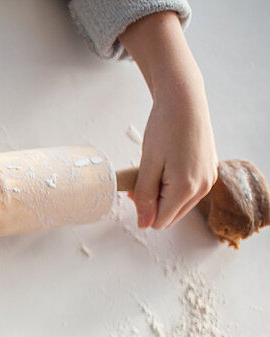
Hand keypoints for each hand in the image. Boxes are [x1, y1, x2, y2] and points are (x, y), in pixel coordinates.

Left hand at [133, 76, 216, 228]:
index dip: (143, 209)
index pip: (160, 221)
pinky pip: (189, 191)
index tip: (136, 187)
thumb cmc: (165, 128)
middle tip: (144, 178)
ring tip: (157, 169)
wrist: (184, 102)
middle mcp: (203, 187)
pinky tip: (169, 165)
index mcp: (186, 188)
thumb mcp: (148, 165)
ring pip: (180, 205)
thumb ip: (145, 197)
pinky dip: (175, 185)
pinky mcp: (210, 171)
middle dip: (154, 204)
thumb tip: (144, 224)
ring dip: (164, 195)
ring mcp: (209, 179)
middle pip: (171, 216)